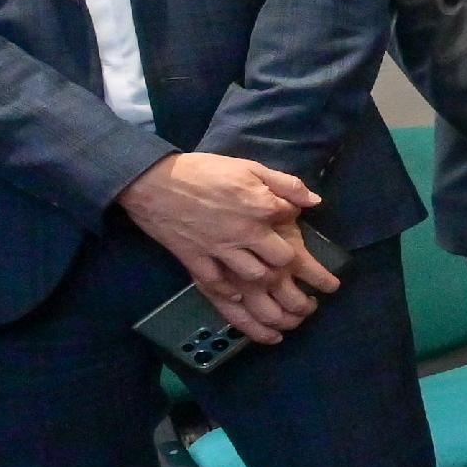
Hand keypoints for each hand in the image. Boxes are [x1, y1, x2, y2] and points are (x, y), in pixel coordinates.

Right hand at [117, 152, 332, 342]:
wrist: (152, 180)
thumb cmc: (202, 170)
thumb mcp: (249, 167)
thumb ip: (285, 183)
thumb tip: (314, 201)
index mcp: (262, 207)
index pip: (292, 221)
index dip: (294, 222)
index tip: (295, 229)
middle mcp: (246, 233)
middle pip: (281, 261)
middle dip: (290, 270)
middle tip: (298, 283)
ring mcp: (220, 249)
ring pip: (254, 277)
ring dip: (266, 288)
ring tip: (277, 299)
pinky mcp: (196, 259)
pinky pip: (216, 285)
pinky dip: (229, 294)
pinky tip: (238, 297)